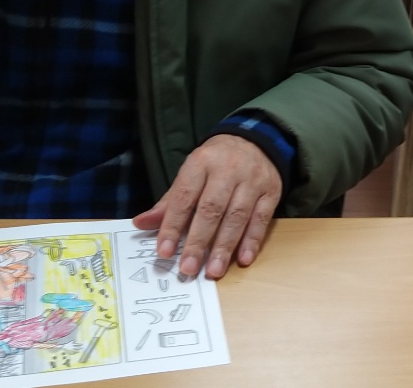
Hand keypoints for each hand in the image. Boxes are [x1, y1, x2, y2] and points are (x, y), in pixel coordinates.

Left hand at [133, 134, 281, 279]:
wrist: (256, 141)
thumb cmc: (216, 163)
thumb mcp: (191, 173)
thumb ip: (170, 202)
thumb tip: (141, 224)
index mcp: (201, 163)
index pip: (184, 197)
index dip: (173, 225)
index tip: (165, 252)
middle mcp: (228, 170)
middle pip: (212, 209)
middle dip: (199, 241)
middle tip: (188, 268)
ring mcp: (252, 180)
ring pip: (237, 216)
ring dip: (225, 247)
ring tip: (213, 271)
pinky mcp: (272, 191)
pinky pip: (262, 219)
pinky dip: (252, 240)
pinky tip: (243, 259)